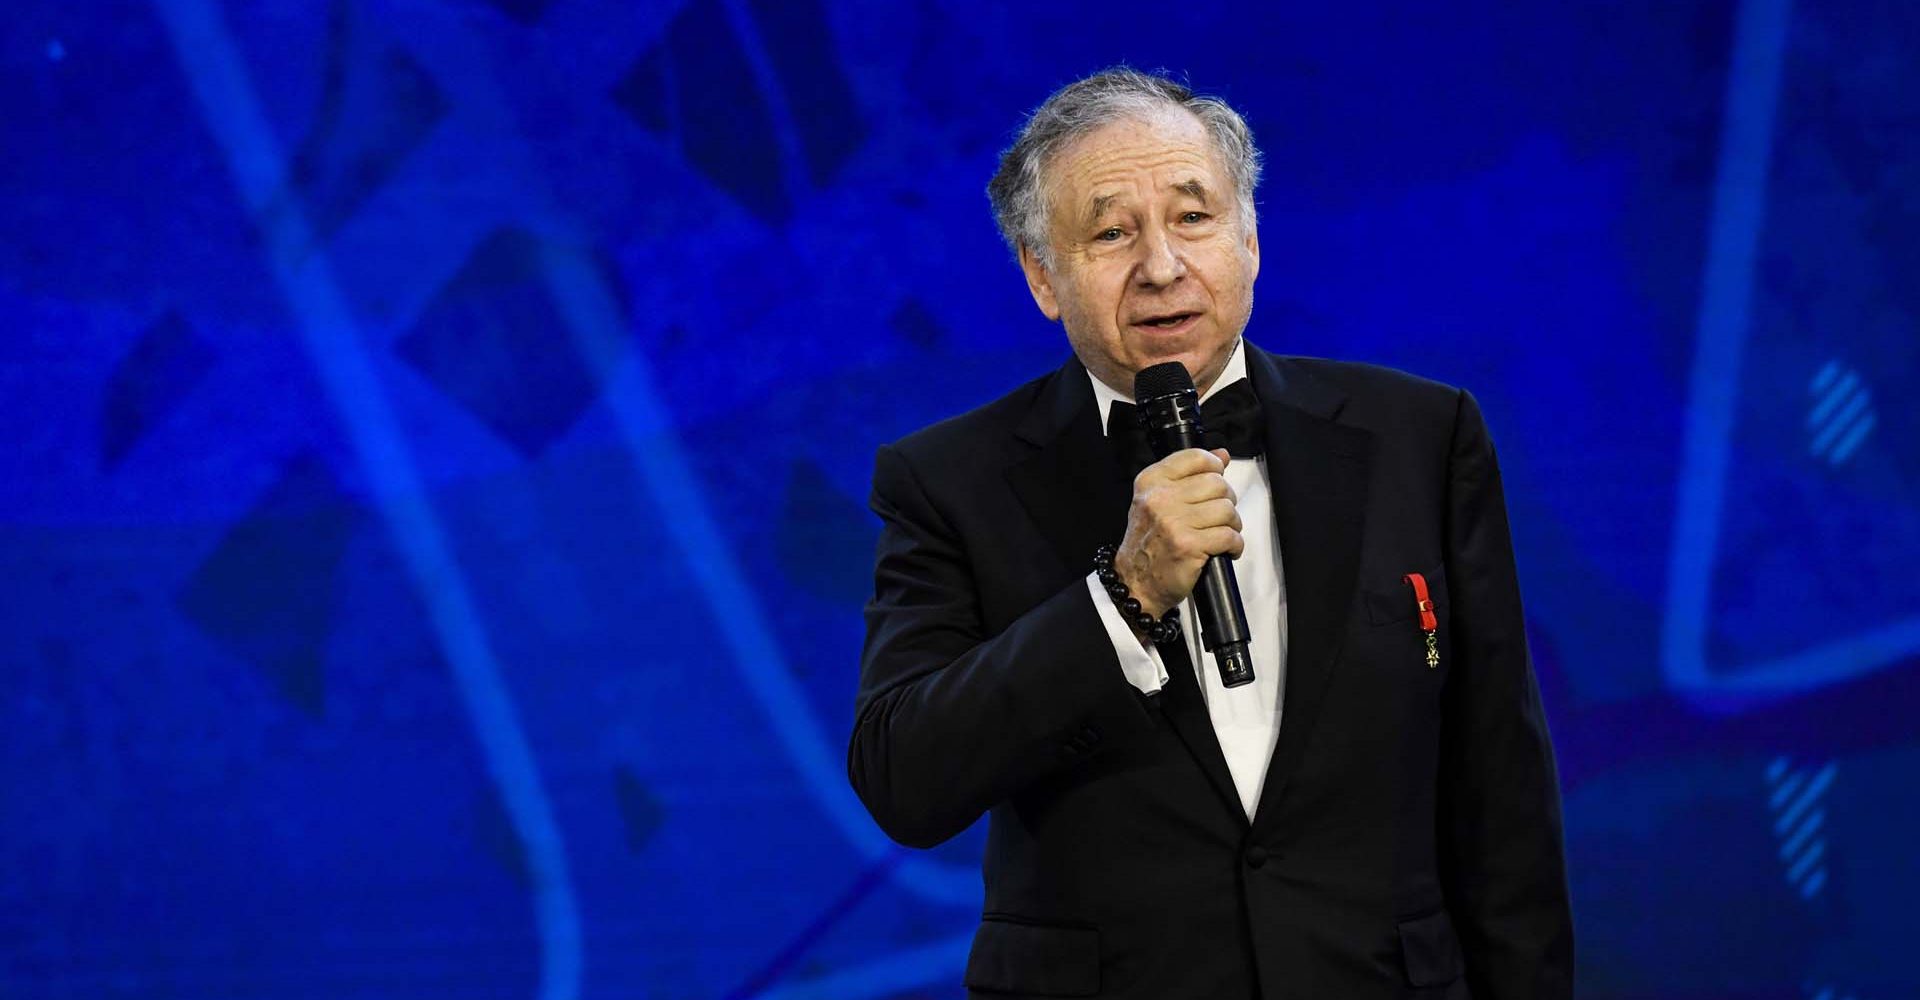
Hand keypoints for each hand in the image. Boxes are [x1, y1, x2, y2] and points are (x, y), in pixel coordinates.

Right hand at [1114, 447, 1242, 618]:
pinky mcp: (1188, 545)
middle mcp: (1160, 498)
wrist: (1135, 583)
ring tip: (1220, 534)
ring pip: (1227, 510)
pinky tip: (1225, 550)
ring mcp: (1174, 522)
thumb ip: (1188, 475)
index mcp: (1151, 482)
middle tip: (1217, 517)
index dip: (1214, 468)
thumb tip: (1221, 455)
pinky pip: (1229, 536)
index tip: (1216, 482)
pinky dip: (1234, 545)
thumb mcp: (1158, 501)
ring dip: (1232, 525)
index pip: (1196, 458)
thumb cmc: (1149, 543)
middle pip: (1217, 484)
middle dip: (1226, 501)